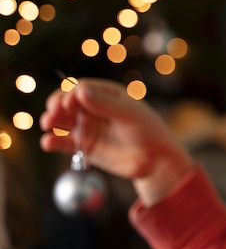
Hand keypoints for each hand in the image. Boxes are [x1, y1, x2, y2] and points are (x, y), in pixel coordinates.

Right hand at [40, 78, 194, 205]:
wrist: (154, 160)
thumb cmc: (147, 131)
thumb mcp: (128, 115)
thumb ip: (105, 104)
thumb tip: (80, 91)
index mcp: (107, 94)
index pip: (82, 88)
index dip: (71, 94)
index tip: (69, 104)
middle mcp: (95, 108)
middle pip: (68, 102)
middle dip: (57, 105)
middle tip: (53, 113)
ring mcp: (88, 127)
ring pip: (62, 120)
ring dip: (51, 120)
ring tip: (48, 124)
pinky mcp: (84, 146)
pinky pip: (64, 141)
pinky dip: (53, 141)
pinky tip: (48, 142)